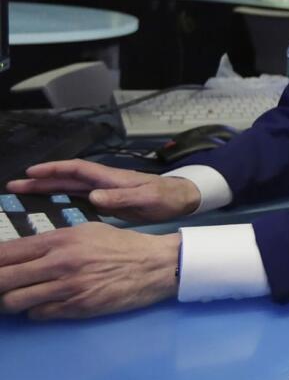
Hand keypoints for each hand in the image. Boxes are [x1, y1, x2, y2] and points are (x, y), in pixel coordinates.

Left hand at [0, 224, 178, 317]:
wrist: (155, 266)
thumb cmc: (121, 245)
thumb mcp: (87, 231)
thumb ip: (54, 242)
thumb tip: (23, 253)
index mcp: (61, 240)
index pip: (7, 252)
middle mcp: (59, 263)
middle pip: (3, 279)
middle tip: (1, 285)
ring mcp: (67, 288)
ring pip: (14, 301)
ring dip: (10, 301)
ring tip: (18, 296)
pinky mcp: (77, 308)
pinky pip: (38, 315)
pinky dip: (35, 311)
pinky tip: (44, 303)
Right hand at [7, 160, 200, 222]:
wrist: (180, 201)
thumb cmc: (166, 197)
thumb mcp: (146, 198)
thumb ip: (122, 198)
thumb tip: (94, 197)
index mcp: (110, 178)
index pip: (76, 169)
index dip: (53, 169)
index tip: (31, 172)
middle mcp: (103, 183)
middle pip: (66, 179)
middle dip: (41, 180)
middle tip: (14, 186)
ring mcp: (104, 192)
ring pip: (69, 189)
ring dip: (48, 191)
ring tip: (23, 196)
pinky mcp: (107, 203)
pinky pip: (78, 201)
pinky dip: (62, 202)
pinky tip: (50, 210)